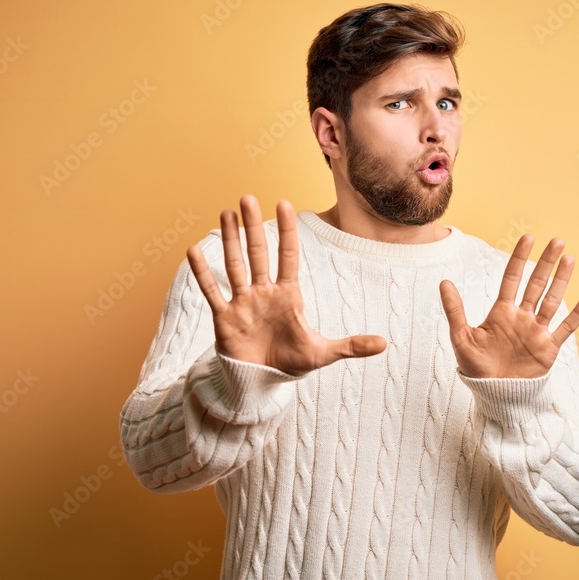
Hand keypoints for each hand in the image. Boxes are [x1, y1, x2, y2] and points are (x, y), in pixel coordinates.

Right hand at [186, 195, 386, 375]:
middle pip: (258, 253)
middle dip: (253, 226)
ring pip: (235, 265)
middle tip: (247, 197)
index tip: (284, 203)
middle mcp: (263, 292)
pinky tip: (194, 250)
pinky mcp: (224, 318)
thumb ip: (351, 346)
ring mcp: (243, 302)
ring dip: (230, 240)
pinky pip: (212, 291)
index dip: (287, 231)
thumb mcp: (323, 354)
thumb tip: (385, 344)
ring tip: (225, 212)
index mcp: (288, 295)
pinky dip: (202, 273)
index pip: (288, 256)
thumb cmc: (290, 362)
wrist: (262, 382)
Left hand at [439, 235, 578, 378]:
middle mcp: (521, 317)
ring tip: (569, 259)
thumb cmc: (476, 368)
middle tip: (557, 241)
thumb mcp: (461, 337)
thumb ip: (454, 310)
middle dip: (546, 263)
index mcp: (501, 312)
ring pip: (553, 300)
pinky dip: (578, 314)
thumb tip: (444, 282)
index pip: (512, 278)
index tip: (528, 238)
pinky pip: (566, 328)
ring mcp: (537, 331)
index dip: (520, 258)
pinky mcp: (548, 348)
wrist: (494, 395)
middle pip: (536, 284)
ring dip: (561, 281)